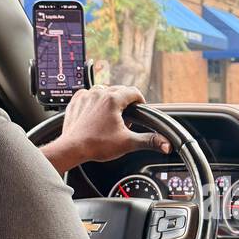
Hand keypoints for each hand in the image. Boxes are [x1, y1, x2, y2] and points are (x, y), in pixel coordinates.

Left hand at [41, 86, 170, 175]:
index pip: (134, 92)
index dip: (140, 101)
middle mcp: (99, 93)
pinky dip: (95, 102)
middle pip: (119, 91)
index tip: (140, 111)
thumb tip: (166, 144)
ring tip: (111, 118)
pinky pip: (89, 95)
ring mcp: (86, 96)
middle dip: (125, 103)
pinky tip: (96, 116)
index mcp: (113, 99)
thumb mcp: (127, 143)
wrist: (71, 148)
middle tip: (126, 120)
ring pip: (104, 92)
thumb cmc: (96, 145)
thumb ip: (149, 141)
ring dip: (110, 101)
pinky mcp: (76, 101)